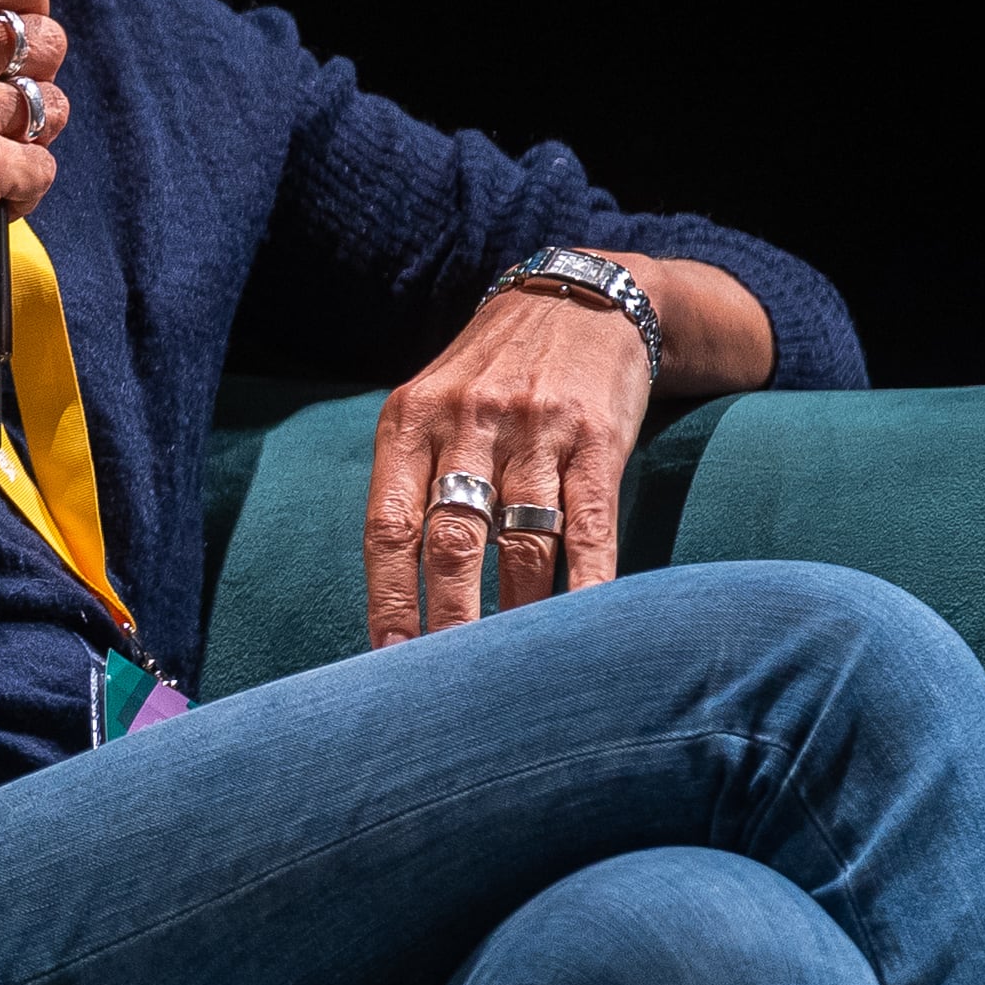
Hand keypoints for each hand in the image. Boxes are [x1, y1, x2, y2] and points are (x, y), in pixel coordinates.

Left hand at [363, 278, 654, 645]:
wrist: (581, 299)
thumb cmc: (492, 371)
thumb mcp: (432, 401)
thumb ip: (413, 476)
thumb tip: (398, 584)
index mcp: (410, 420)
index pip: (388, 524)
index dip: (387, 597)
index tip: (388, 659)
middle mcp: (466, 423)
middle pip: (450, 540)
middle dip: (447, 619)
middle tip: (445, 685)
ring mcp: (534, 431)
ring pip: (519, 541)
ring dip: (515, 613)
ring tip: (510, 671)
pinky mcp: (597, 440)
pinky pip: (588, 524)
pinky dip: (586, 582)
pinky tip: (582, 625)